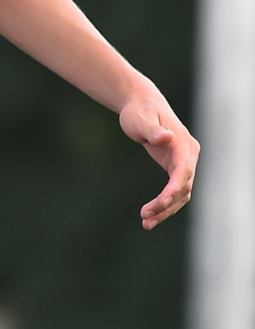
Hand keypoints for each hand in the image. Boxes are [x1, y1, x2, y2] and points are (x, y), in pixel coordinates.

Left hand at [119, 94, 197, 228]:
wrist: (142, 105)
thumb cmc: (139, 111)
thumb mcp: (141, 118)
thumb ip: (153, 130)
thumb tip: (168, 137)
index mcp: (183, 143)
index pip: (184, 169)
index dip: (176, 186)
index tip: (164, 200)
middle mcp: (189, 155)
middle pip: (184, 185)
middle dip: (167, 203)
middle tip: (146, 217)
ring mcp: (185, 162)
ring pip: (181, 193)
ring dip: (166, 209)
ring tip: (146, 223)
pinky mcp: (176, 168)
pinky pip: (175, 191)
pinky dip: (165, 204)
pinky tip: (150, 216)